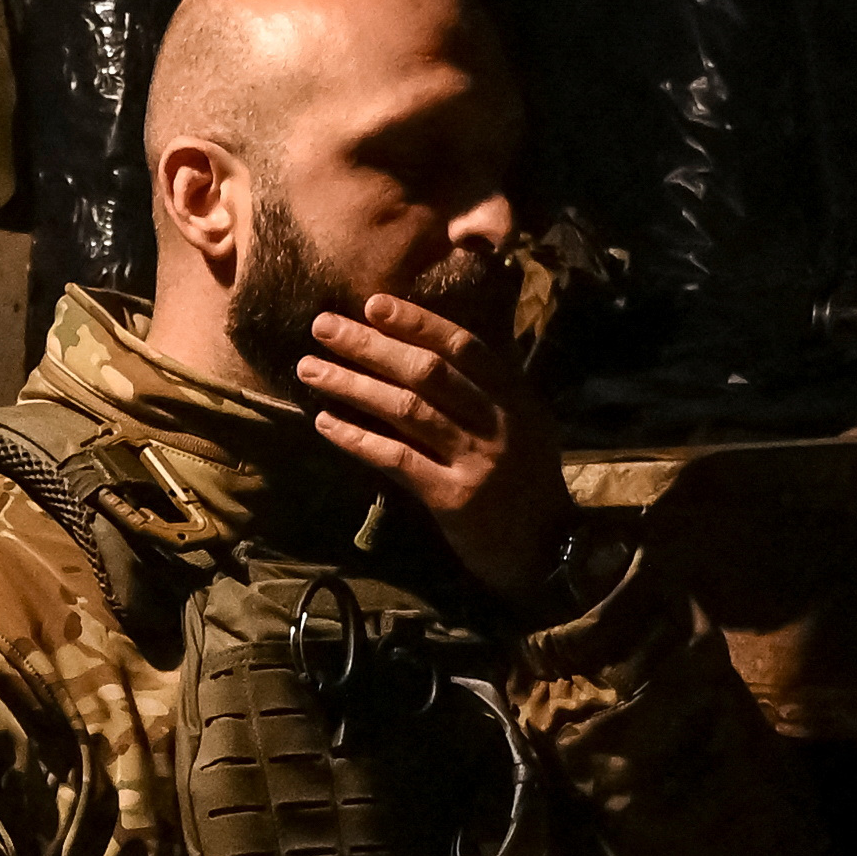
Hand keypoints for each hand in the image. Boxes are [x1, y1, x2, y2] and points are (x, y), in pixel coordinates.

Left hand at [293, 292, 568, 605]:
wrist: (548, 551)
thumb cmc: (527, 484)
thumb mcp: (524, 425)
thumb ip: (488, 389)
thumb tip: (434, 346)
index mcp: (515, 396)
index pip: (463, 345)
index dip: (417, 321)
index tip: (372, 303)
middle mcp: (498, 421)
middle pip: (427, 371)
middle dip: (370, 345)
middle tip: (322, 326)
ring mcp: (476, 459)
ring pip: (407, 409)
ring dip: (352, 385)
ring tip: (308, 368)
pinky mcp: (453, 497)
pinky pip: (397, 459)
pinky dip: (358, 439)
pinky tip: (325, 422)